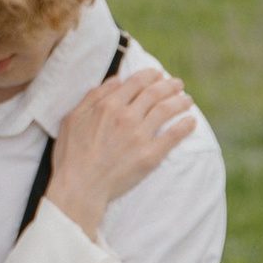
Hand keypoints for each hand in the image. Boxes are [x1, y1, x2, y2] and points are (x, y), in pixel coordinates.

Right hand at [47, 67, 194, 236]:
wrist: (80, 187)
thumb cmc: (71, 155)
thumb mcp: (72, 119)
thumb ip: (93, 96)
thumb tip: (115, 80)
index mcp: (108, 105)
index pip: (136, 82)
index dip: (150, 75)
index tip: (158, 74)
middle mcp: (127, 116)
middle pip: (155, 93)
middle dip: (169, 85)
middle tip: (178, 84)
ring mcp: (140, 135)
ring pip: (167, 110)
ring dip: (180, 101)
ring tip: (187, 100)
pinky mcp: (150, 155)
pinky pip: (173, 135)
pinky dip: (185, 126)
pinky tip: (191, 122)